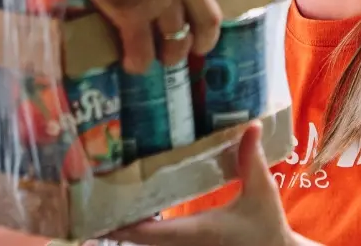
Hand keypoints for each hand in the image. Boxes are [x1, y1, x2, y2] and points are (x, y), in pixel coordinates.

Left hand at [108, 122, 303, 245]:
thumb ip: (251, 160)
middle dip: (114, 221)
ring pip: (144, 242)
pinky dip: (141, 227)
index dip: (121, 224)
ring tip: (106, 198)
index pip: (148, 232)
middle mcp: (184, 244)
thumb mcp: (262, 193)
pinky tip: (133, 209)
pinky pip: (156, 241)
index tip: (99, 209)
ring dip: (125, 225)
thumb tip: (252, 126)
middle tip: (93, 196)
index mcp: (195, 231)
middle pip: (137, 239)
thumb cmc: (267, 227)